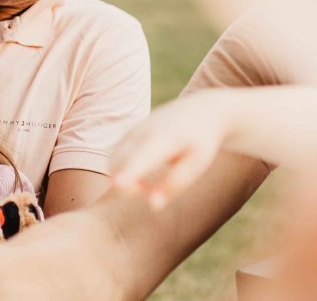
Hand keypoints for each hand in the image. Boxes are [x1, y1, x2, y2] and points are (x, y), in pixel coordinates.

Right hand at [111, 91, 231, 209]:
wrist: (202, 110)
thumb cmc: (201, 141)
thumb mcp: (197, 164)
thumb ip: (175, 184)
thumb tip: (154, 206)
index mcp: (166, 138)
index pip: (144, 156)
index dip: (130, 171)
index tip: (118, 184)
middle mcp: (144, 131)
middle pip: (119, 163)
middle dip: (128, 186)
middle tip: (151, 191)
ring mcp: (133, 129)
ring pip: (114, 161)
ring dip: (124, 179)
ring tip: (147, 185)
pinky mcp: (129, 130)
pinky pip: (116, 156)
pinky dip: (123, 170)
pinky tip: (142, 172)